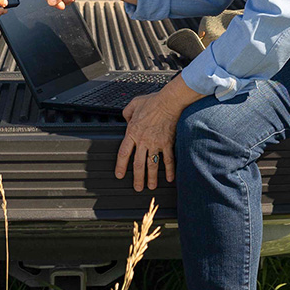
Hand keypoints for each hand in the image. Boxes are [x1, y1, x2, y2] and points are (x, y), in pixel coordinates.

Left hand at [114, 76, 204, 190]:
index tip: (120, 175)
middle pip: (138, 164)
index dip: (121, 166)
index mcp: (133, 132)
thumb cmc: (152, 101)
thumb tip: (126, 119)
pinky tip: (170, 178)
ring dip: (152, 178)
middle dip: (137, 178)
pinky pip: (168, 160)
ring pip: (152, 165)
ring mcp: (156, 143)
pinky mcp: (168, 143)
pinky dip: (169, 170)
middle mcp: (143, 141)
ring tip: (151, 187)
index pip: (124, 153)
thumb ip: (127, 113)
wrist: (169, 102)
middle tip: (137, 188)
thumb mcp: (134, 104)